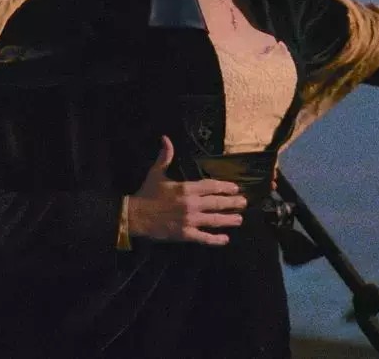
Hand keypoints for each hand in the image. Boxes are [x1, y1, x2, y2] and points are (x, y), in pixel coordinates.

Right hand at [127, 136, 246, 245]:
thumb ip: (165, 156)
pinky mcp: (185, 234)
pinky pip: (203, 237)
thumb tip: (166, 138)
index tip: (235, 188)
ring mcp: (189, 220)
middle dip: (232, 203)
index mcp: (186, 188)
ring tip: (239, 219)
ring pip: (214, 220)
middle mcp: (191, 204)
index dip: (225, 187)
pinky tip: (225, 239)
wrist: (135, 216)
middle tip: (244, 203)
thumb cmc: (147, 194)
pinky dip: (215, 239)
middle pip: (217, 203)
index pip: (211, 186)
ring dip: (228, 220)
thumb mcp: (156, 173)